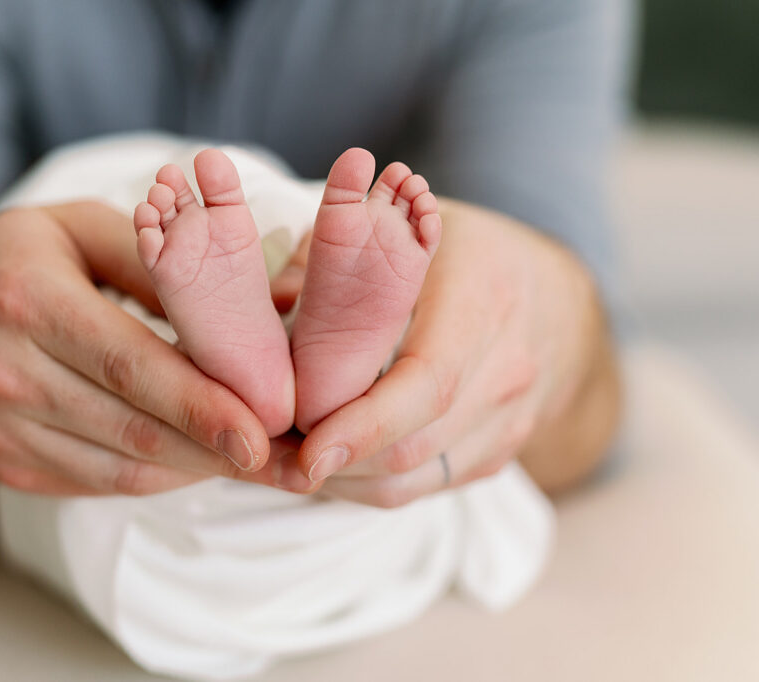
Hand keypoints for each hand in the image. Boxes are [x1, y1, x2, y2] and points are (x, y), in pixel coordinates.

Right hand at [0, 201, 273, 497]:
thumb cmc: (6, 262)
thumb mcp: (74, 229)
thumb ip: (154, 257)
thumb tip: (242, 293)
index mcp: (25, 299)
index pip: (127, 363)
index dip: (200, 404)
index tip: (265, 431)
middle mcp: (3, 371)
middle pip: (131, 426)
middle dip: (218, 449)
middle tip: (287, 460)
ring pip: (118, 467)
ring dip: (195, 469)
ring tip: (257, 463)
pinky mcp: (2, 464)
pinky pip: (95, 483)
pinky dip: (155, 477)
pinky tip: (197, 461)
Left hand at [270, 200, 611, 505]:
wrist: (562, 301)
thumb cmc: (472, 253)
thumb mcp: (413, 225)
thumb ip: (341, 254)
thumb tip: (275, 302)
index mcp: (481, 303)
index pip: (426, 384)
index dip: (362, 425)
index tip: (305, 447)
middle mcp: (505, 372)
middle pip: (412, 445)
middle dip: (333, 461)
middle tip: (270, 455)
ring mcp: (507, 421)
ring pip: (413, 480)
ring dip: (344, 481)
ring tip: (289, 463)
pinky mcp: (496, 454)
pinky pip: (426, 487)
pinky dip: (372, 483)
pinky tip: (333, 463)